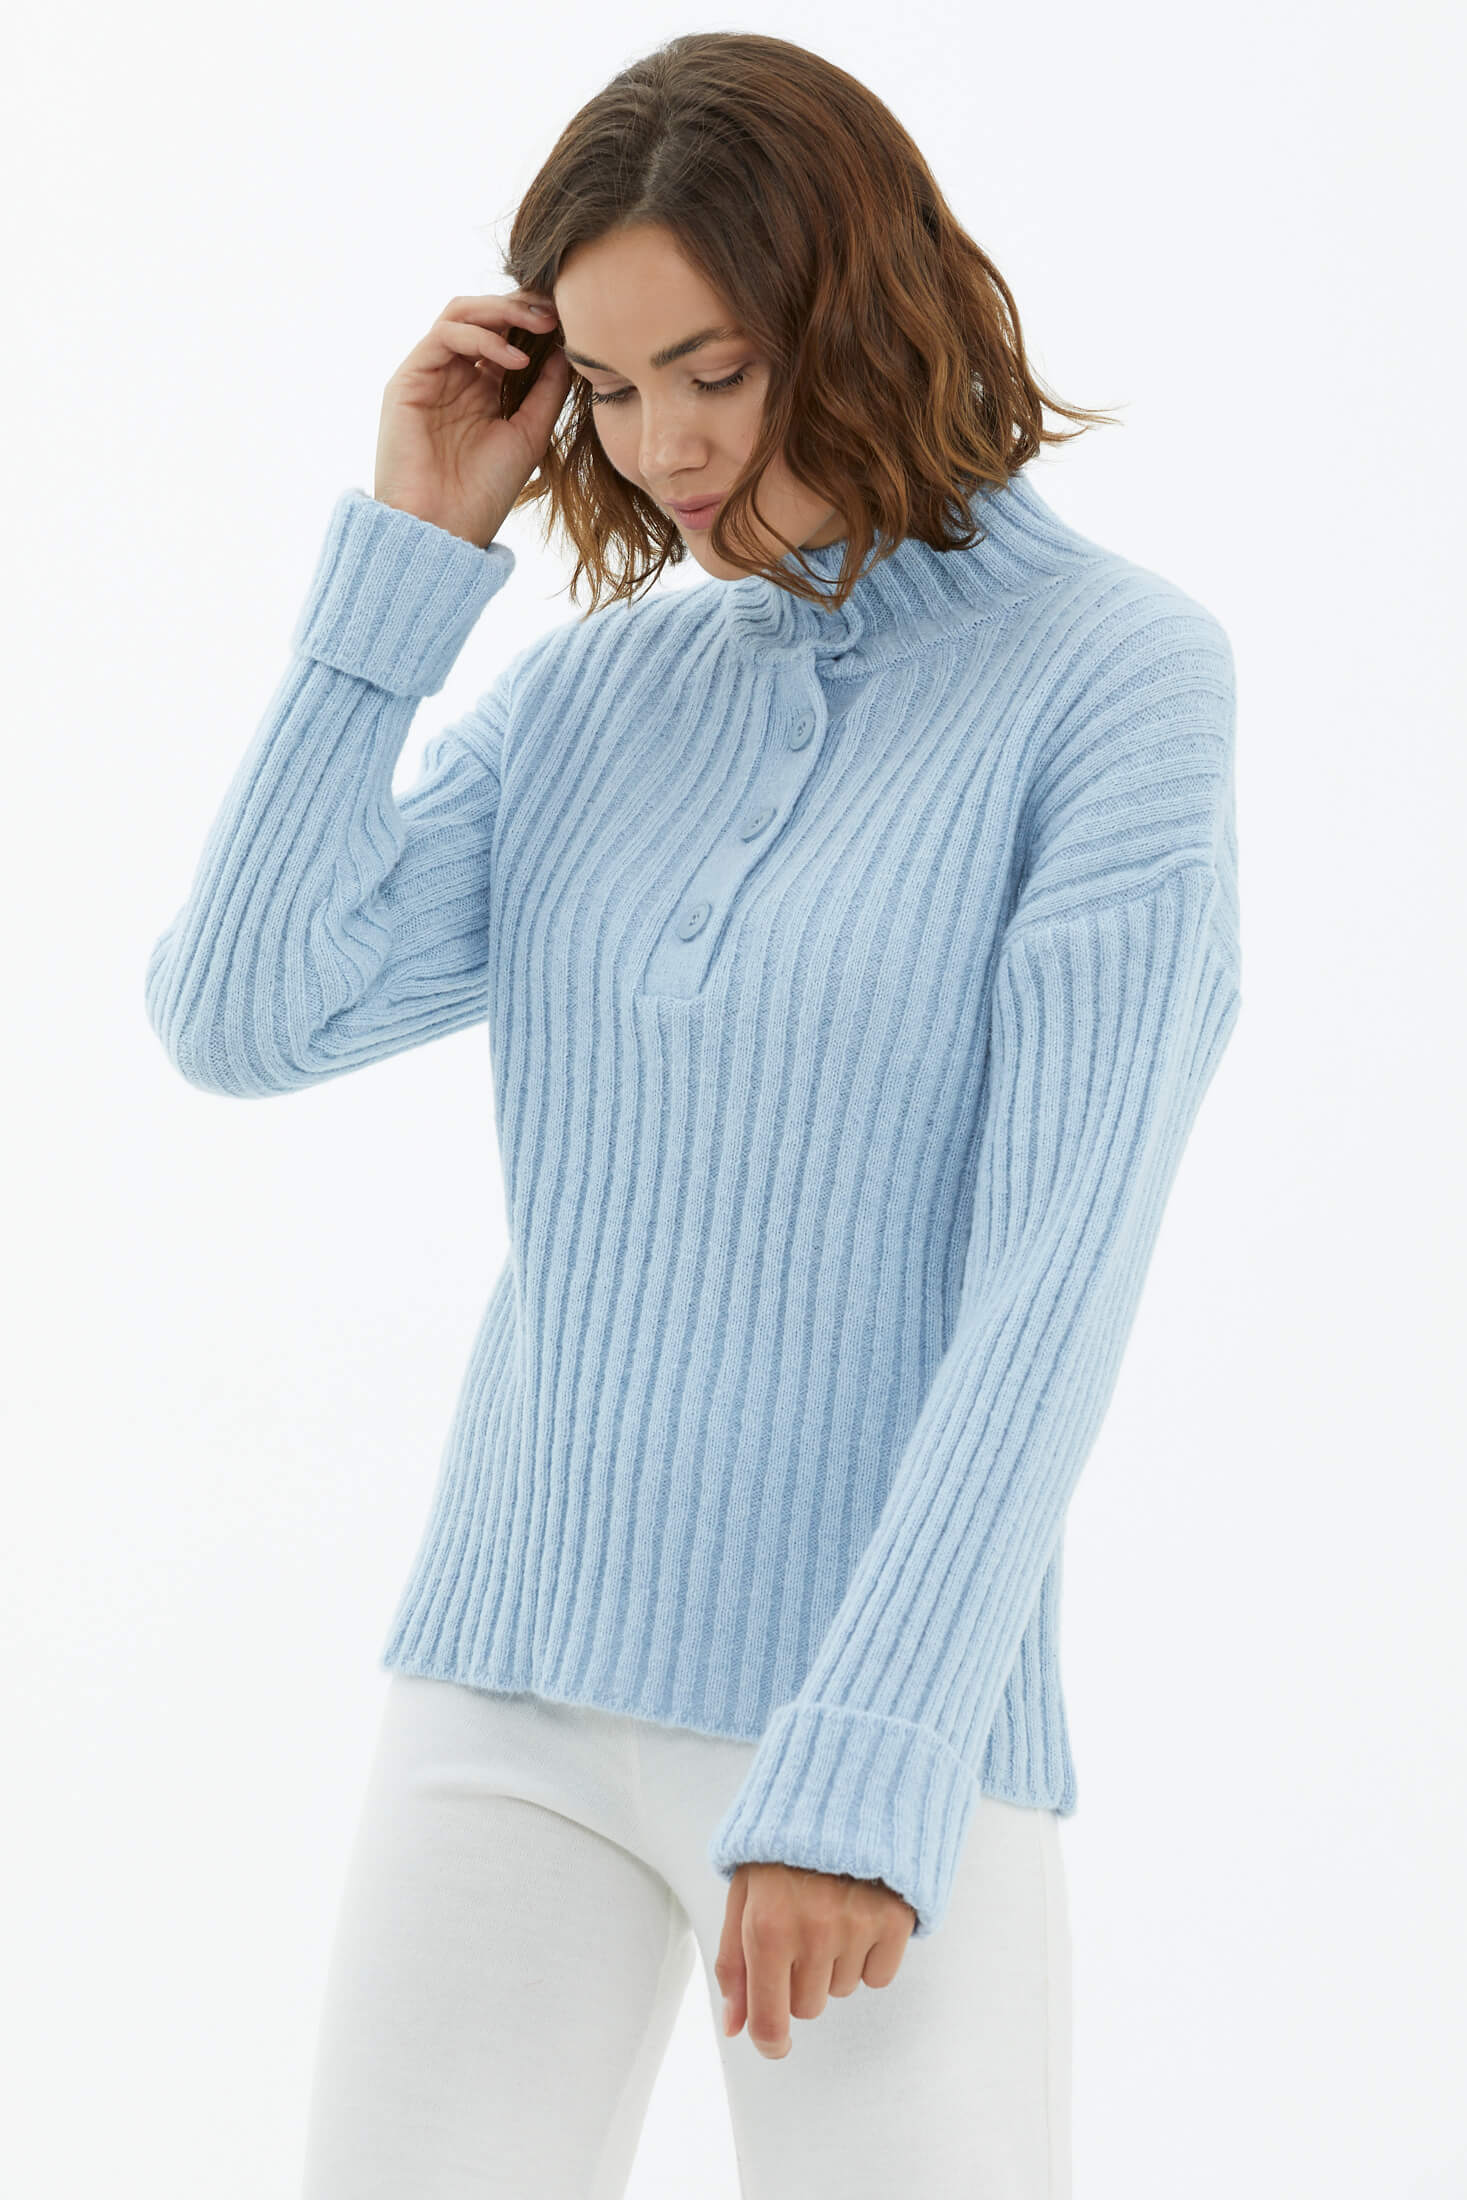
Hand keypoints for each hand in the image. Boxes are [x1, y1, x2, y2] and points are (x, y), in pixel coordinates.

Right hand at [373, 288, 573, 550]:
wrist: (445, 531)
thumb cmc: (485, 493)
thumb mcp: (529, 435)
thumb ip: (546, 391)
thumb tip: (565, 347)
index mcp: (479, 388)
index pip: (504, 334)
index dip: (533, 321)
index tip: (568, 319)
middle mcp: (452, 376)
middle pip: (482, 315)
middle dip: (520, 306)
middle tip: (555, 311)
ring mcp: (429, 375)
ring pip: (461, 314)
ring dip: (502, 311)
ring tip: (540, 325)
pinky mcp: (408, 380)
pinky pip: (443, 336)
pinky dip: (481, 338)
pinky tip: (514, 359)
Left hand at [715, 1861, 916, 2057]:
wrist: (839, 1789)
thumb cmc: (780, 1847)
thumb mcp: (744, 1894)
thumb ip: (734, 1963)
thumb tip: (736, 2027)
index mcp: (766, 1927)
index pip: (770, 2019)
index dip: (770, 2040)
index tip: (774, 2043)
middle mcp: (813, 1932)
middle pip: (808, 2007)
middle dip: (799, 1979)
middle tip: (800, 1930)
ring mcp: (857, 1926)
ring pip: (843, 1990)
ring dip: (834, 1963)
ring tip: (829, 1910)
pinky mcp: (895, 1919)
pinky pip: (879, 1976)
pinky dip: (870, 1955)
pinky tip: (859, 1914)